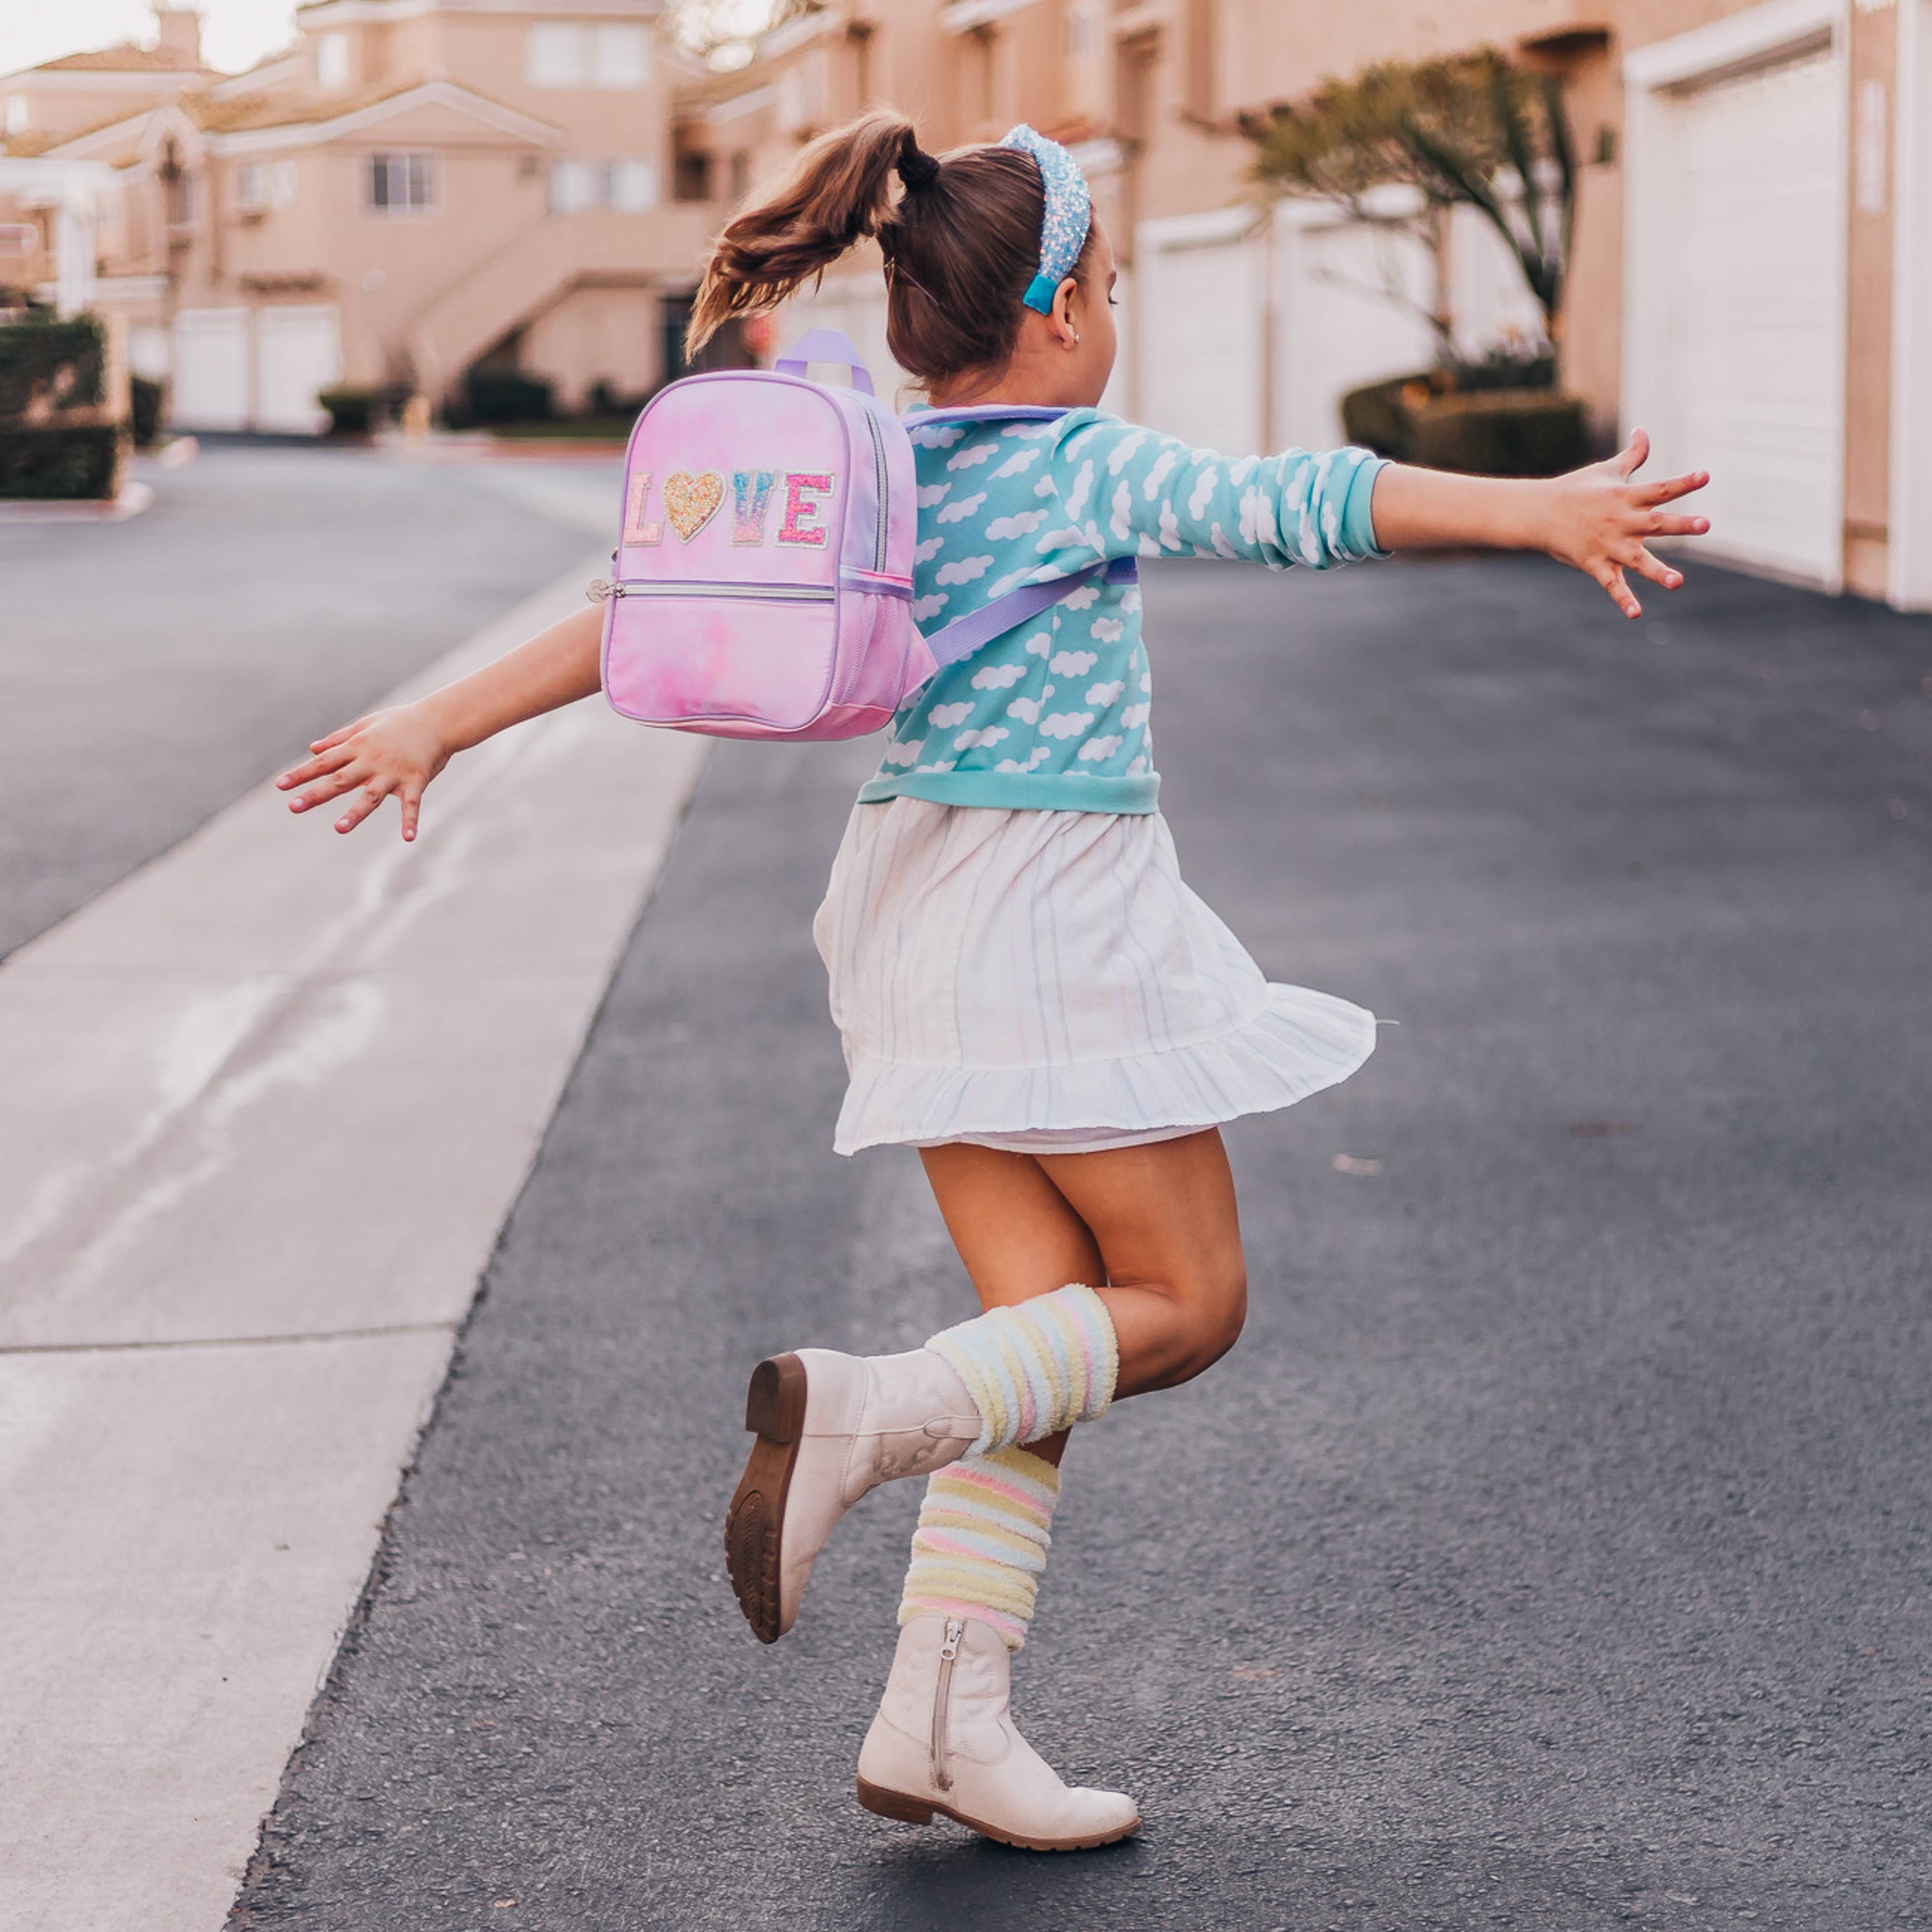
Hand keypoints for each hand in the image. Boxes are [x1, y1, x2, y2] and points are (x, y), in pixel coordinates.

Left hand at [277, 700, 450, 839]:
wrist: (438, 719)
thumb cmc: (400, 721)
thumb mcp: (365, 725)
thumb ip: (338, 739)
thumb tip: (312, 749)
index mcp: (358, 747)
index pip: (324, 762)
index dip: (302, 774)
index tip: (280, 786)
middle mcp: (372, 761)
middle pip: (340, 780)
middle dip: (316, 794)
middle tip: (293, 807)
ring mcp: (394, 773)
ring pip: (371, 796)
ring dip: (355, 813)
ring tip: (339, 829)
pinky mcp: (416, 781)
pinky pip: (412, 804)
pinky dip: (410, 821)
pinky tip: (408, 838)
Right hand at [1537, 429, 1709, 618]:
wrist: (1538, 513)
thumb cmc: (1576, 489)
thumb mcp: (1605, 470)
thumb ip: (1632, 455)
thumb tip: (1644, 430)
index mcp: (1625, 497)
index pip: (1660, 489)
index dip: (1684, 483)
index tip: (1705, 477)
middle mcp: (1620, 522)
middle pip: (1656, 523)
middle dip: (1680, 524)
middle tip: (1705, 524)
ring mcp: (1607, 545)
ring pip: (1637, 560)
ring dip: (1657, 572)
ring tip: (1677, 583)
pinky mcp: (1595, 564)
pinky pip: (1611, 584)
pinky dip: (1622, 599)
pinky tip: (1635, 613)